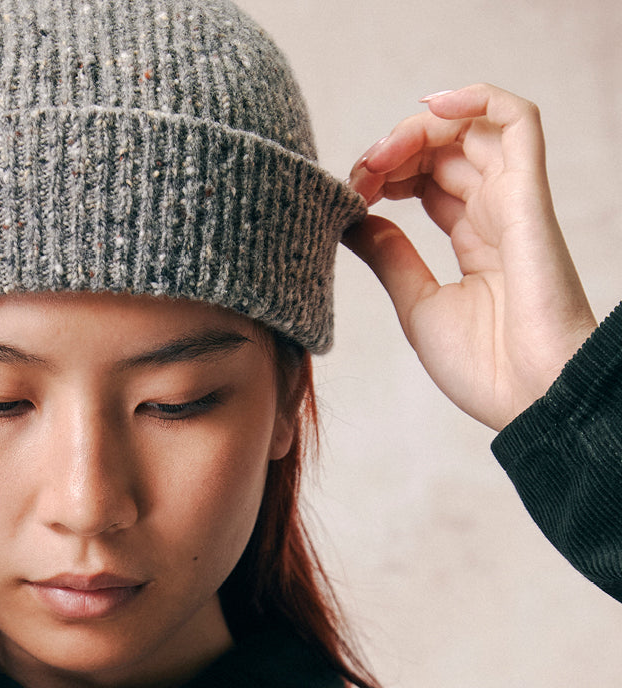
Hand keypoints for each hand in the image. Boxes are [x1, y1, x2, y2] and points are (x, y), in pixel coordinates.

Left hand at [345, 84, 596, 430]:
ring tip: (378, 158)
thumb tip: (352, 220)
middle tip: (357, 177)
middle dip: (393, 152)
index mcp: (475, 240)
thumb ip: (390, 258)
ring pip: (472, 128)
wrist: (529, 396)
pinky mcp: (529, 196)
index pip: (430, 181)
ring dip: (417, 130)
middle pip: (445, 150)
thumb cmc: (483, 367)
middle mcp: (497, 213)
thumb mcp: (417, 306)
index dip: (388, 175)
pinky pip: (518, 120)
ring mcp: (515, 201)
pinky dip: (478, 99)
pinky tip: (430, 107)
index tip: (351, 196)